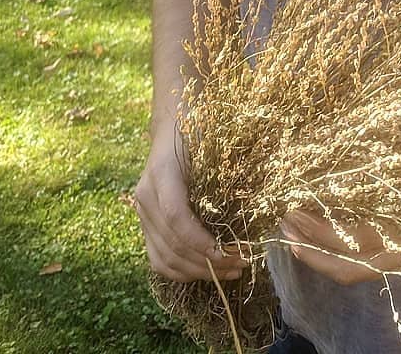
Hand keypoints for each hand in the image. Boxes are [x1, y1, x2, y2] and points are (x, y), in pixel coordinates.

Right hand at [133, 128, 248, 282]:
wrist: (171, 128)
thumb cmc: (198, 133)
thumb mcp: (212, 145)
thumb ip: (227, 173)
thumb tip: (258, 203)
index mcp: (162, 173)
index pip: (176, 217)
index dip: (201, 241)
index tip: (229, 252)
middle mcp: (146, 196)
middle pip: (172, 244)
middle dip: (208, 262)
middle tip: (241, 264)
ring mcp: (142, 213)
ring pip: (164, 258)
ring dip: (198, 272)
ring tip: (230, 271)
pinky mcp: (144, 225)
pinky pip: (158, 258)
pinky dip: (182, 271)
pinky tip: (206, 271)